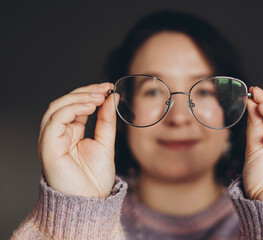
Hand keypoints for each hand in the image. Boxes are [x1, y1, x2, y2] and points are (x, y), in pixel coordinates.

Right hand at [38, 83, 118, 197]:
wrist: (91, 201)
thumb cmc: (95, 178)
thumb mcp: (106, 142)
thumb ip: (107, 120)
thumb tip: (112, 98)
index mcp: (70, 132)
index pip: (76, 105)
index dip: (90, 93)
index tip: (108, 87)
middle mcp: (58, 134)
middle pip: (64, 103)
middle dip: (85, 92)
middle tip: (104, 88)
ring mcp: (51, 140)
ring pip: (57, 108)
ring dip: (79, 98)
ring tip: (98, 96)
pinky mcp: (48, 147)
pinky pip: (56, 121)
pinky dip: (72, 109)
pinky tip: (90, 106)